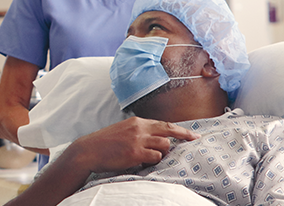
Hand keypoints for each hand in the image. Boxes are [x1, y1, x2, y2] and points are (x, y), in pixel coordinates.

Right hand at [70, 117, 199, 173]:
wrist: (89, 150)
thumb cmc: (105, 142)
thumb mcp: (123, 130)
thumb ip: (139, 131)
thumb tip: (156, 137)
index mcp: (137, 122)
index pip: (164, 123)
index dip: (180, 129)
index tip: (193, 134)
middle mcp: (139, 128)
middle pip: (168, 131)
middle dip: (183, 136)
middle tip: (194, 140)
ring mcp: (138, 141)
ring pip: (164, 145)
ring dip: (162, 153)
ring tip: (150, 157)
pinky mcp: (135, 153)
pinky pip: (155, 158)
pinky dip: (153, 161)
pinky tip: (143, 163)